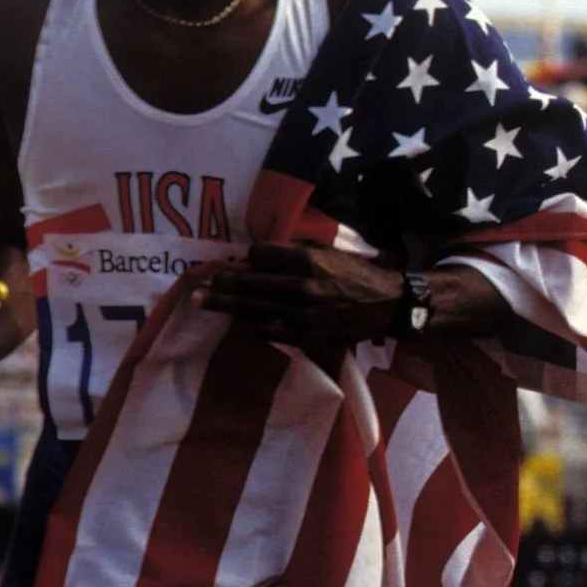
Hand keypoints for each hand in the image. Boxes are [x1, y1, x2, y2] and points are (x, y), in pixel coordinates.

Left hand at [198, 243, 404, 348]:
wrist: (386, 307)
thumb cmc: (358, 273)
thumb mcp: (330, 251)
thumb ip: (297, 250)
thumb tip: (264, 252)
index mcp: (307, 261)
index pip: (260, 254)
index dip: (249, 255)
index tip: (244, 257)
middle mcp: (299, 287)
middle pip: (248, 284)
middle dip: (221, 282)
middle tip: (200, 282)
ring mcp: (300, 315)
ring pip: (252, 309)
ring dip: (225, 305)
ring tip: (202, 301)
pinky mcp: (304, 336)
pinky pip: (268, 331)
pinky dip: (250, 325)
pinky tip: (237, 321)